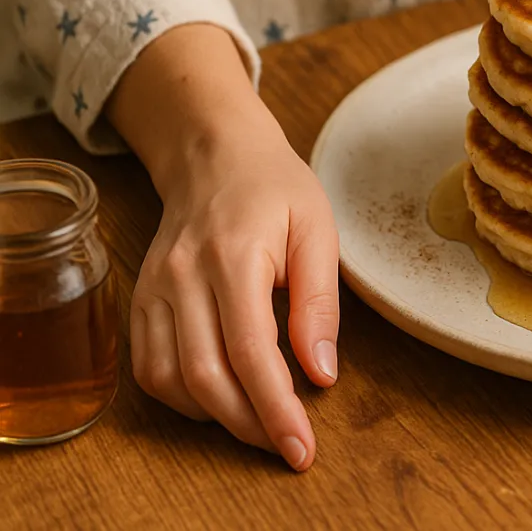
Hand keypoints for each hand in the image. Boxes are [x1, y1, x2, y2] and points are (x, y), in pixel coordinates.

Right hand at [111, 25, 338, 470]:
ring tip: (259, 423)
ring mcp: (154, 288)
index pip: (251, 351)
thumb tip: (321, 372)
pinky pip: (149, 366)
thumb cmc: (276, 188)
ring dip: (215, 415)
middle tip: (286, 446)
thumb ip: (320, 302)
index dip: (276, 407)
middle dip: (248, 424)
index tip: (301, 445)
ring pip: (169, 379)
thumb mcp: (319, 229)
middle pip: (205, 375)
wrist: (216, 153)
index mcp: (233, 255)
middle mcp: (183, 276)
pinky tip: (219, 396)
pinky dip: (183, 396)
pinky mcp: (140, 299)